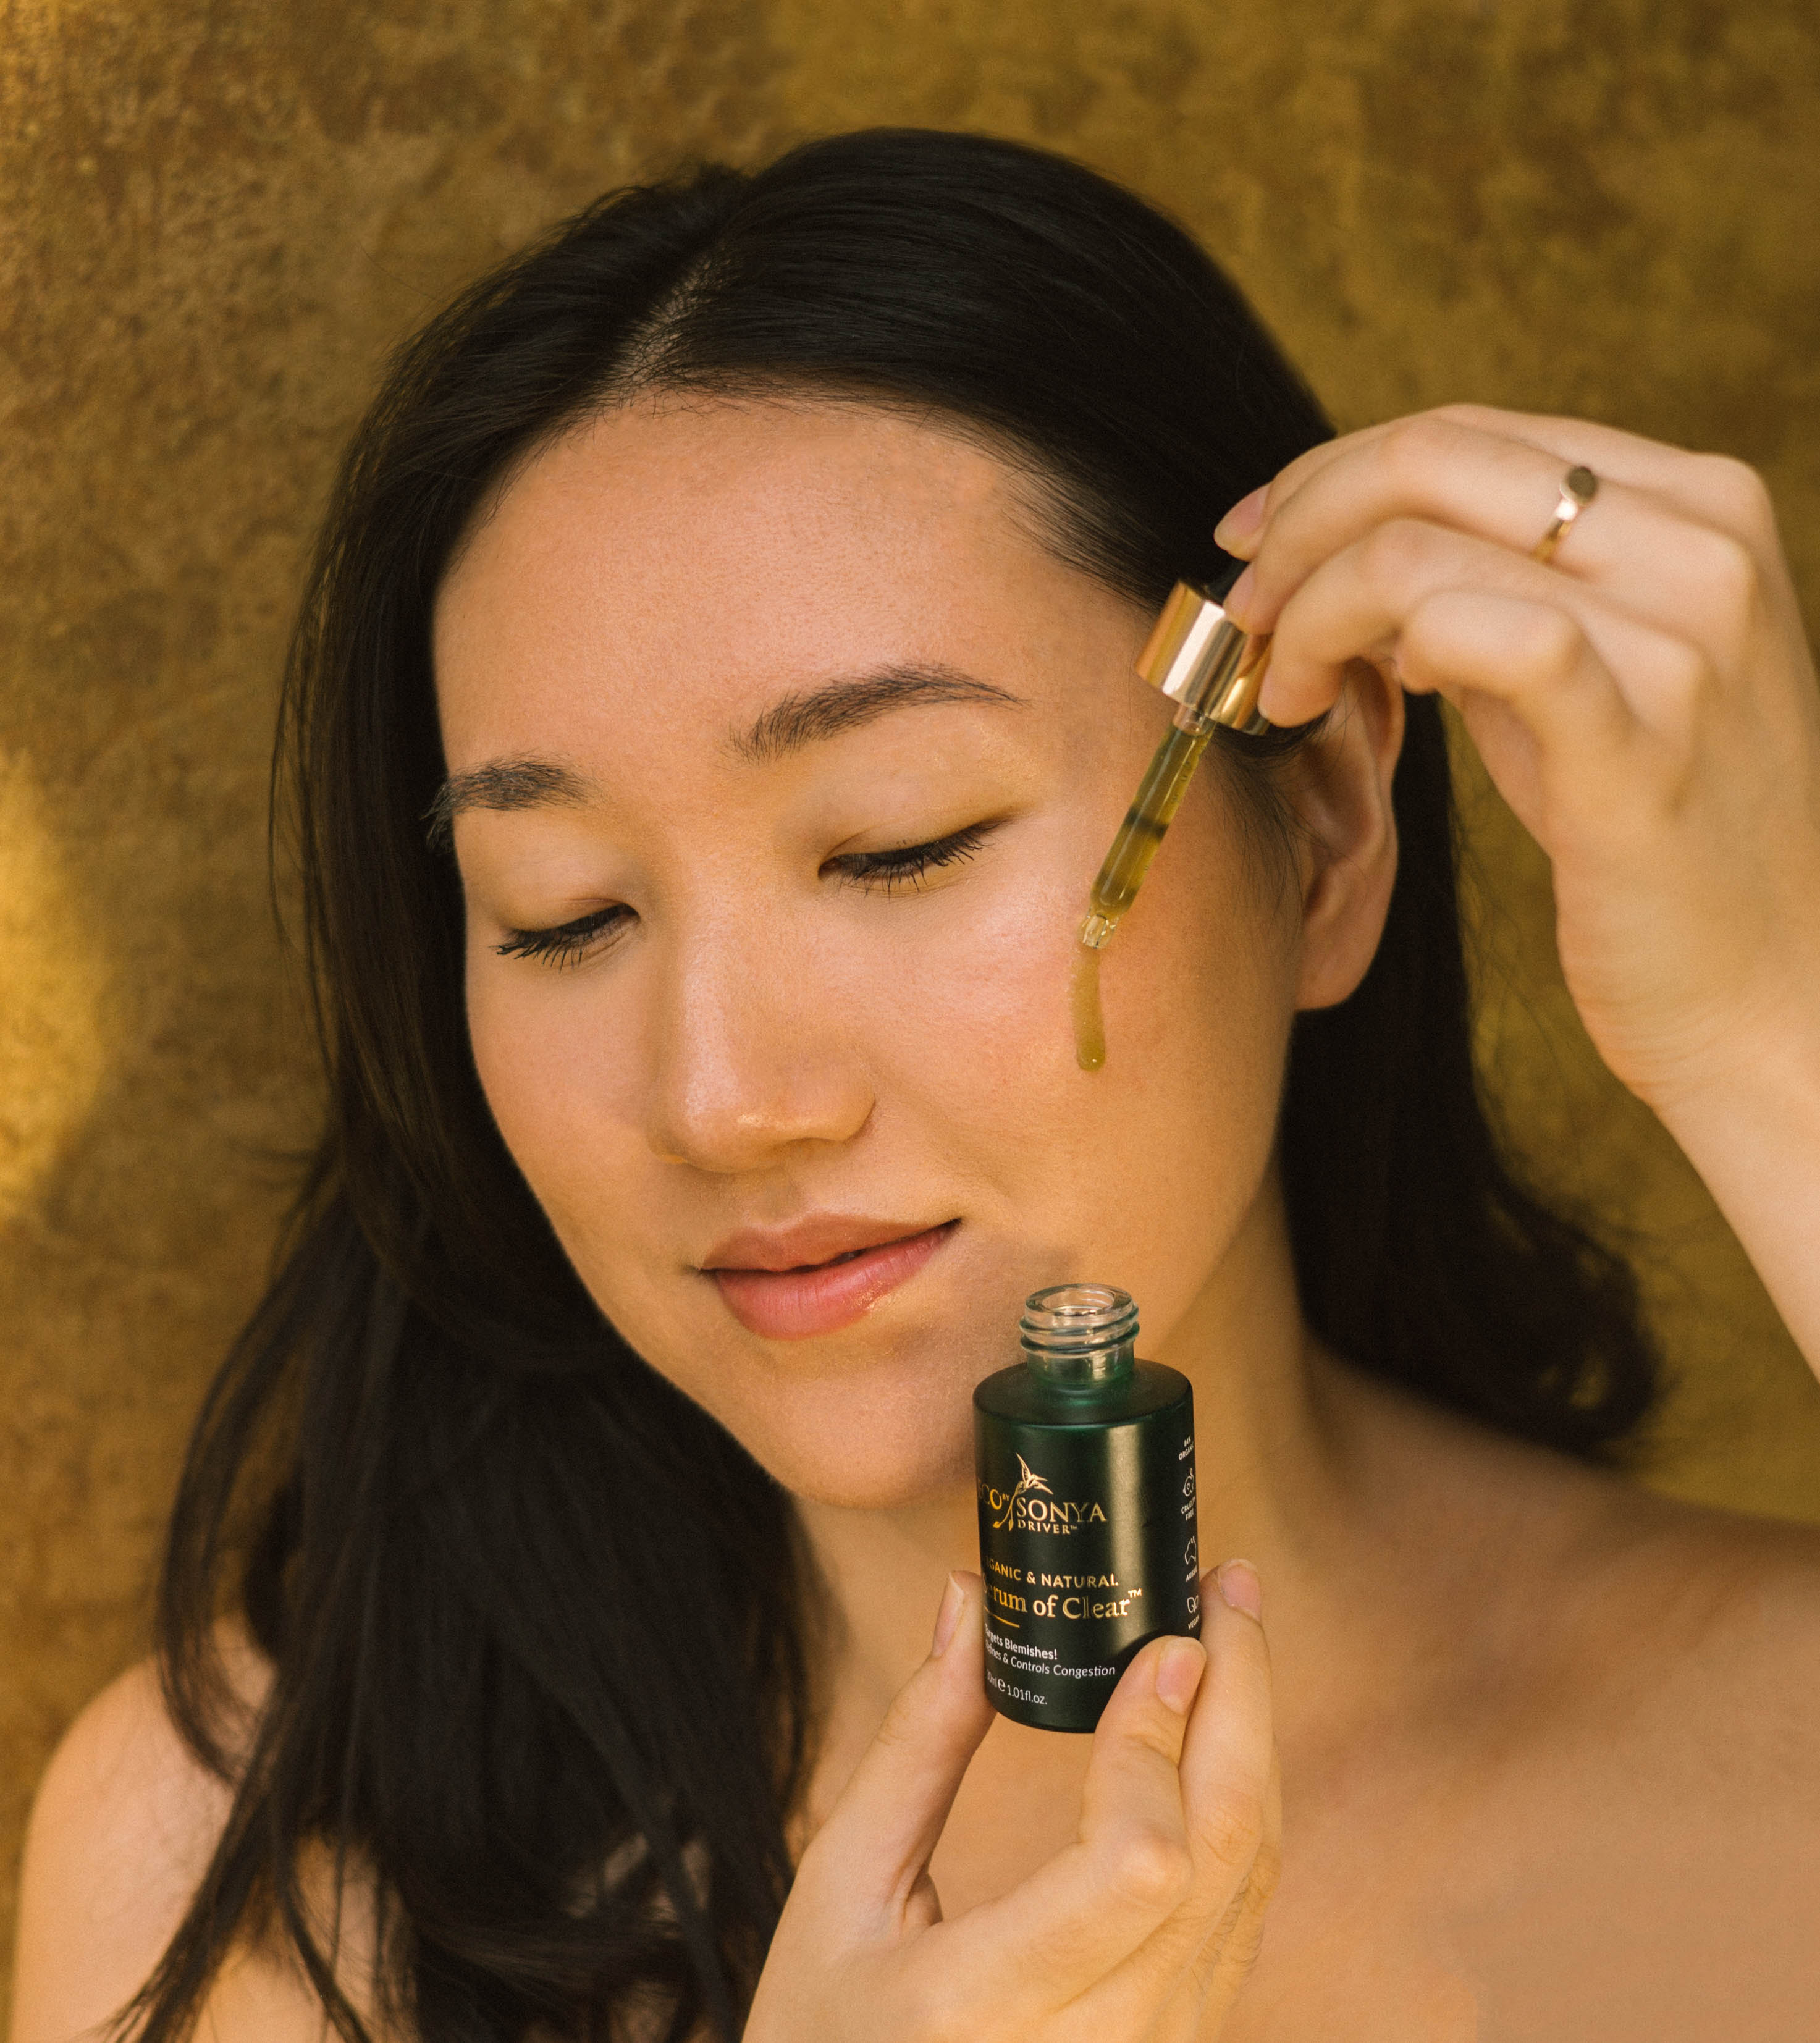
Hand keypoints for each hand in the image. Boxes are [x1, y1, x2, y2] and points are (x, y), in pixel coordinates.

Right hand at [744, 1565, 1278, 2042]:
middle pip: (1220, 1857)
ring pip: (1249, 1884)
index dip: (1162, 1739)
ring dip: (1252, 1746)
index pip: (1138, 1863)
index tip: (1165, 1640)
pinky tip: (1220, 1739)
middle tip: (1227, 1590)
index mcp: (985, 2005)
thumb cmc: (826, 2028)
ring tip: (1230, 1639)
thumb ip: (916, 1744)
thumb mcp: (842, 1887)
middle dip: (1242, 1702)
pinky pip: (1238, 1918)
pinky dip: (1239, 1812)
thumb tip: (968, 1601)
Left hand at [1215, 403, 1819, 1120]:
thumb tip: (1352, 557)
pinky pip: (1483, 639)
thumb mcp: (1578, 673)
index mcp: (1696, 501)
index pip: (1467, 431)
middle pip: (1432, 459)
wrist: (1772, 985)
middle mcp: (1704, 540)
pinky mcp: (1643, 740)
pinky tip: (1353, 702)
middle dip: (1298, 528)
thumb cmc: (1656, 834)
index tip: (1255, 540)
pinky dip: (1376, 651)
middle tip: (1243, 608)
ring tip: (1282, 688)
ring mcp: (1687, 633)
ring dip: (1309, 611)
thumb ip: (1487, 593)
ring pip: (1420, 548)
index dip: (1330, 474)